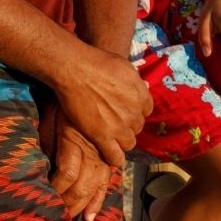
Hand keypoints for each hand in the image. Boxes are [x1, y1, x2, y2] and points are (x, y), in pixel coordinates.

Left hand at [40, 108, 116, 220]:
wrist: (89, 86)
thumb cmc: (63, 101)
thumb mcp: (50, 117)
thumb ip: (47, 140)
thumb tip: (40, 163)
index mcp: (74, 142)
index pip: (66, 174)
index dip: (56, 188)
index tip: (45, 197)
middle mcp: (92, 153)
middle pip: (81, 186)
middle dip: (68, 203)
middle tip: (56, 215)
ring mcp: (102, 157)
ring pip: (94, 188)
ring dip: (82, 206)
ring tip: (72, 219)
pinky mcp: (108, 159)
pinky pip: (106, 183)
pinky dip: (98, 200)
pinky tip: (90, 215)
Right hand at [50, 39, 150, 165]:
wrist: (75, 70)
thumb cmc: (97, 63)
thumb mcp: (125, 66)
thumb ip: (136, 82)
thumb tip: (143, 89)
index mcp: (141, 96)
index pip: (146, 111)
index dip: (134, 110)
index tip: (124, 109)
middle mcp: (134, 113)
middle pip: (137, 127)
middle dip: (127, 124)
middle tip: (112, 119)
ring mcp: (119, 126)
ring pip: (128, 143)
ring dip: (121, 140)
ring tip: (109, 134)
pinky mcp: (102, 136)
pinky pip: (115, 156)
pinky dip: (114, 158)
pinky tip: (109, 154)